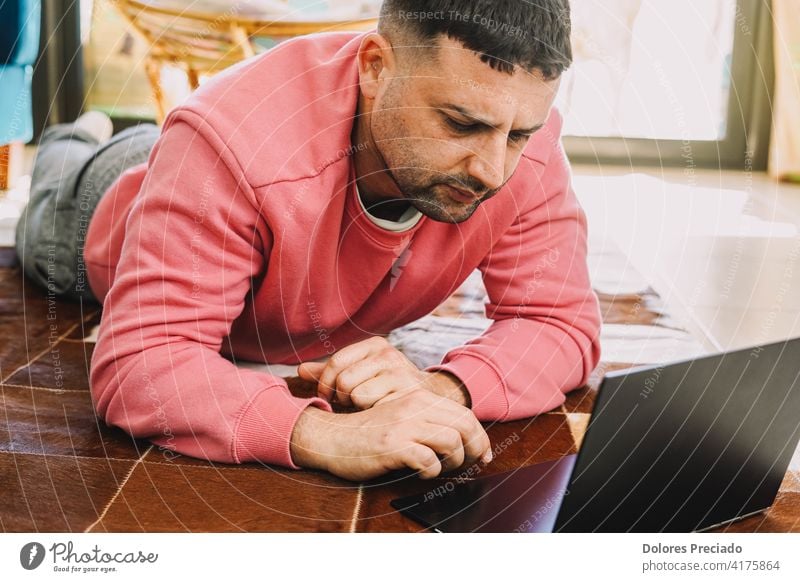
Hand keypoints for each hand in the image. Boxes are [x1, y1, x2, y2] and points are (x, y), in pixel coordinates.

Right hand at [289, 389, 491, 480]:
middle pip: (465, 425)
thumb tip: (460, 440)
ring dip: (453, 461)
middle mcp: (414, 407)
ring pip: (452, 442)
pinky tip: (421, 472)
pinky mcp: (393, 445)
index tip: (483, 454)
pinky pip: (428, 460)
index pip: (465, 413)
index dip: (480, 436)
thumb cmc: (369, 433)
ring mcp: (404, 425)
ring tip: (441, 468)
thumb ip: (427, 422)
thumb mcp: (401, 417)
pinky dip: (431, 471)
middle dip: (475, 449)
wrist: (331, 436)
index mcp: (419, 398)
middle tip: (471, 464)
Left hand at [297, 336, 468, 408]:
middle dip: (342, 397)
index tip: (328, 396)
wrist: (429, 400)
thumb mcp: (360, 374)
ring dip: (357, 408)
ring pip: (357, 395)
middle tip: (350, 404)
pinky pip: (374, 409)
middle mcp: (388, 354)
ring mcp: (400, 373)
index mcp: (374, 345)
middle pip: (344, 380)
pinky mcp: (408, 394)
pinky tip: (379, 415)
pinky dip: (372, 416)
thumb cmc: (386, 388)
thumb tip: (300, 370)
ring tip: (367, 408)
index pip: (336, 363)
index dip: (325, 384)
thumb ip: (330, 373)